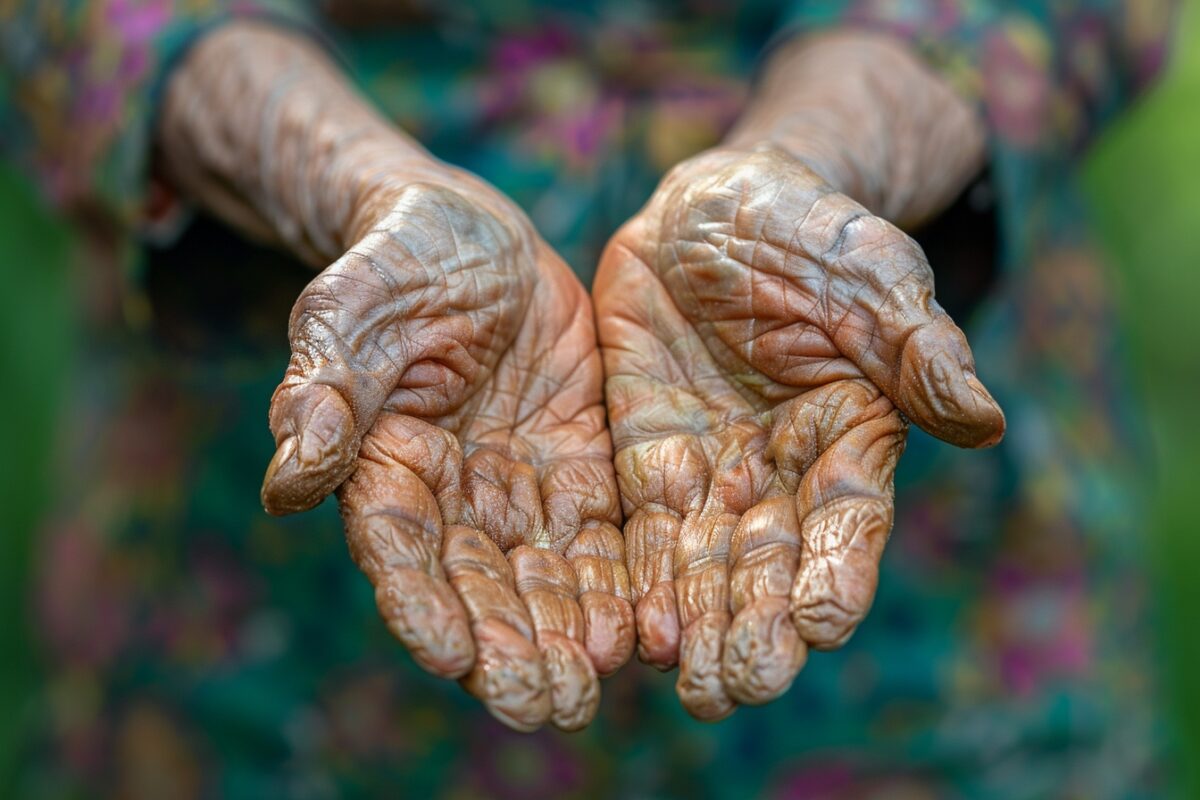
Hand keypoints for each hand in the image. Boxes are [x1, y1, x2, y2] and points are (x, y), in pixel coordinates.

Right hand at [260, 166, 633, 731]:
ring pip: (544, 575)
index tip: (452, 657)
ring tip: (594, 685)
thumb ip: (326, 390)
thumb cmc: (396, 261)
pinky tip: (641, 627)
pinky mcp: (581, 465)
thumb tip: (286, 483)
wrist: (473, 234)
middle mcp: (454, 496)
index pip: (400, 552)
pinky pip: (602, 533)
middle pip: (479, 586)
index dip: (422, 606)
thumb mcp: (353, 308)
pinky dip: (619, 581)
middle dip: (509, 649)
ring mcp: (520, 486)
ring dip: (566, 634)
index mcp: (385, 466)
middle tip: (546, 707)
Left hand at [594, 146, 1003, 719]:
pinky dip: (639, 576)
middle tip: (739, 686)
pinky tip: (631, 626)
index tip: (818, 625)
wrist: (718, 204)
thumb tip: (982, 421)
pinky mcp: (646, 453)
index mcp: (851, 437)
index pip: (848, 522)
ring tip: (688, 683)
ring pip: (705, 562)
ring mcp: (712, 468)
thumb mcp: (871, 273)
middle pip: (772, 564)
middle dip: (757, 626)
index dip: (836, 574)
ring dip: (696, 623)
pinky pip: (641, 525)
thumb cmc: (813, 233)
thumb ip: (917, 349)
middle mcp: (782, 472)